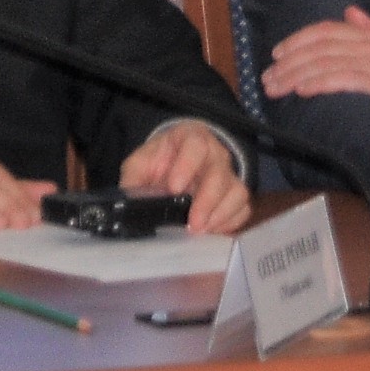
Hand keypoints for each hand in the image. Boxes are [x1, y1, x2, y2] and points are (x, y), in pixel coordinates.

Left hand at [120, 121, 252, 237]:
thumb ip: (133, 181)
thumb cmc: (158, 163)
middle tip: (193, 224)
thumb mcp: (140, 166)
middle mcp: (215, 153)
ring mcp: (228, 174)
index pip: (196, 144)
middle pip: (219, 173)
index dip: (187, 165)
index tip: (173, 188)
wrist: (175, 166)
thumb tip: (127, 206)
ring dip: (219, 215)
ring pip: (236, 192)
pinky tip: (211, 232)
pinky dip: (229, 223)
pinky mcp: (235, 195)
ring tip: (201, 232)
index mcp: (190, 138)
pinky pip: (242, 209)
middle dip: (206, 201)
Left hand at [259, 5, 369, 122]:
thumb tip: (350, 13)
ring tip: (275, 88)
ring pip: (326, 63)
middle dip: (289, 62)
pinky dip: (319, 83)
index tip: (276, 55)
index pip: (327, 30)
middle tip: (267, 78)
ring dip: (295, 76)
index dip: (298, 40)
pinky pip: (343, 79)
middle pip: (321, 46)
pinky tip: (302, 91)